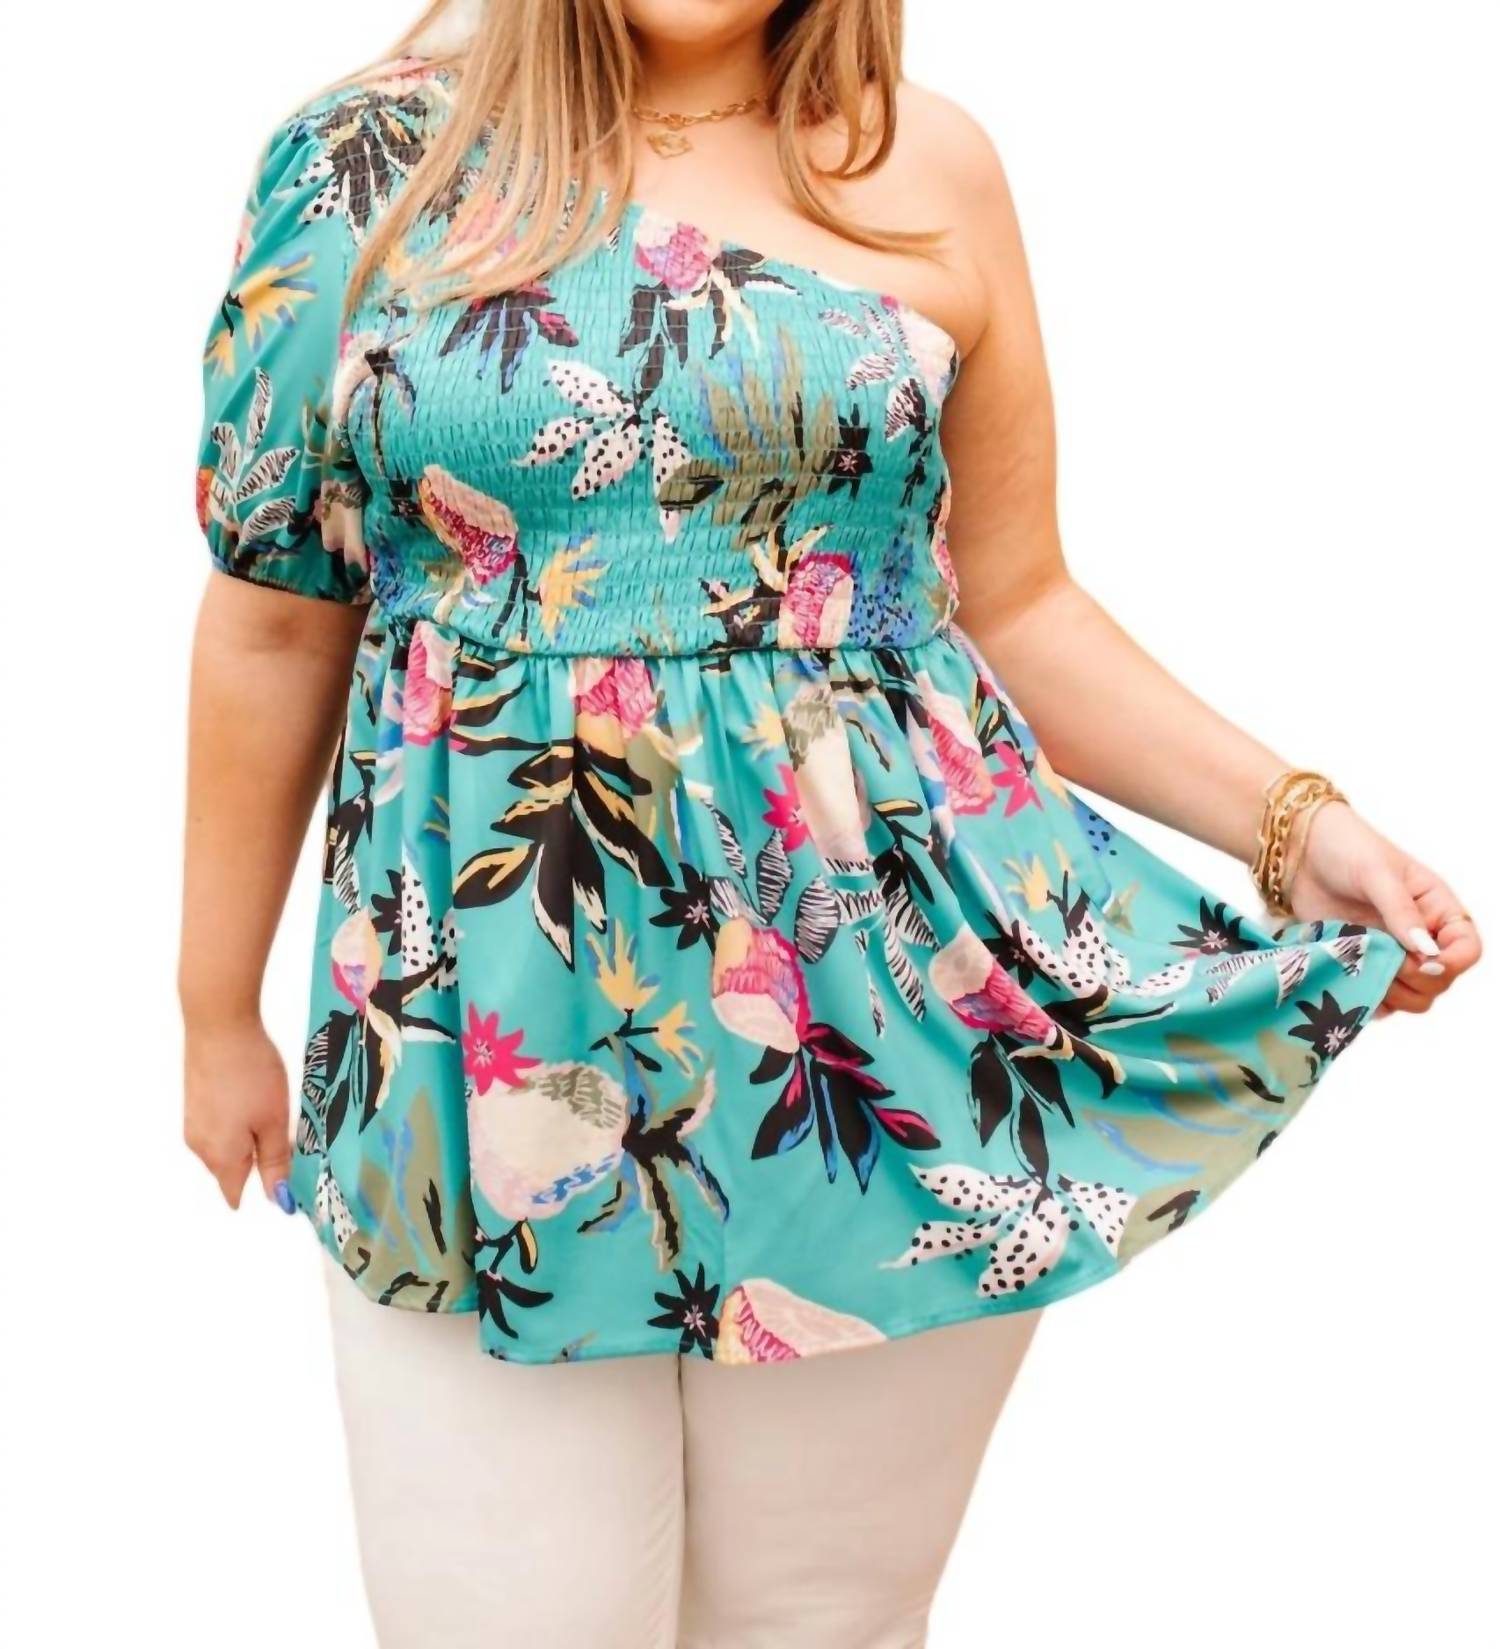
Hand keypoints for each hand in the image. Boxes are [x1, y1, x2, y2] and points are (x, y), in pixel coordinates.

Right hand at [183, 1016, 294, 1210]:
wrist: (218, 1025)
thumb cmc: (252, 1074)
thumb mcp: (273, 1120)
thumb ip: (274, 1162)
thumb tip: (277, 1201)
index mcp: (220, 1157)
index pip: (235, 1193)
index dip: (262, 1189)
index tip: (287, 1176)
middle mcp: (199, 1146)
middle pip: (231, 1170)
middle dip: (258, 1161)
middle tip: (287, 1132)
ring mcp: (192, 1123)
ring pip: (225, 1146)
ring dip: (248, 1138)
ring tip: (271, 1109)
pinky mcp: (194, 1102)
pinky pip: (218, 1126)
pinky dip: (236, 1121)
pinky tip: (252, 1096)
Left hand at [1288, 802, 1480, 1015]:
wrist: (1300, 849)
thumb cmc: (1345, 847)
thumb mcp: (1376, 873)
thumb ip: (1400, 911)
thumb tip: (1425, 951)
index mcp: (1436, 908)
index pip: (1467, 949)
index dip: (1452, 963)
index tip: (1423, 961)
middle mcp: (1419, 935)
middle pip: (1440, 981)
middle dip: (1417, 981)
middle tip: (1384, 961)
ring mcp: (1389, 952)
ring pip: (1410, 995)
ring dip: (1391, 993)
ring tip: (1362, 969)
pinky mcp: (1360, 961)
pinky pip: (1375, 996)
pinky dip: (1366, 998)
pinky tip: (1349, 985)